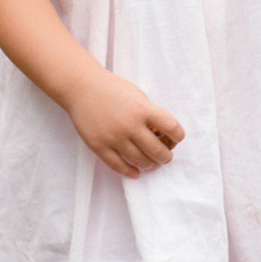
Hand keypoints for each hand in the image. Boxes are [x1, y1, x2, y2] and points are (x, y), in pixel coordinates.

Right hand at [66, 70, 184, 180]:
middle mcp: (130, 125)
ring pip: (140, 161)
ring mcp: (114, 137)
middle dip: (165, 157)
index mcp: (143, 109)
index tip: (177, 138)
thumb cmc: (113, 89)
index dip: (178, 135)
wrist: (82, 88)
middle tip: (166, 157)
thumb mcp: (137, 95)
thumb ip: (149, 114)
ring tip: (152, 164)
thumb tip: (161, 135)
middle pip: (157, 150)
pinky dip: (130, 172)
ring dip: (150, 165)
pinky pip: (118, 166)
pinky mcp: (100, 146)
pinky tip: (136, 173)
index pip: (171, 127)